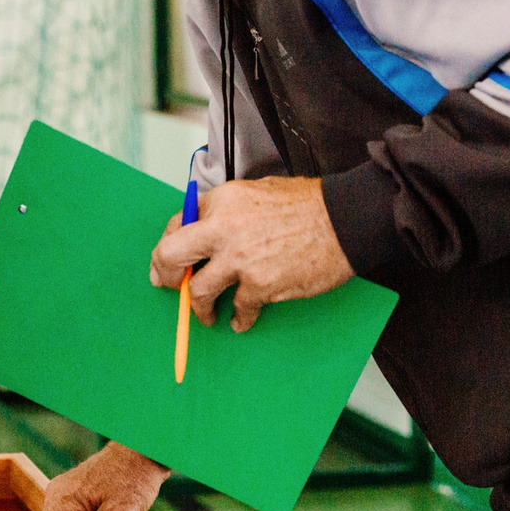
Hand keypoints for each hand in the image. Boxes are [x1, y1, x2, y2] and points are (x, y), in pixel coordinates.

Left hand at [149, 176, 352, 331]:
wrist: (345, 219)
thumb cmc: (309, 204)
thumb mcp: (258, 191)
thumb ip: (229, 210)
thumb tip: (207, 230)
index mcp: (222, 201)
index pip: (177, 223)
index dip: (169, 246)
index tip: (166, 262)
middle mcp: (223, 229)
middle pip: (171, 256)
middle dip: (164, 275)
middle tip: (168, 286)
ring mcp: (240, 259)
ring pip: (199, 291)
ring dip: (199, 308)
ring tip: (206, 314)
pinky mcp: (260, 285)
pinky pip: (239, 309)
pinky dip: (239, 318)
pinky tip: (241, 320)